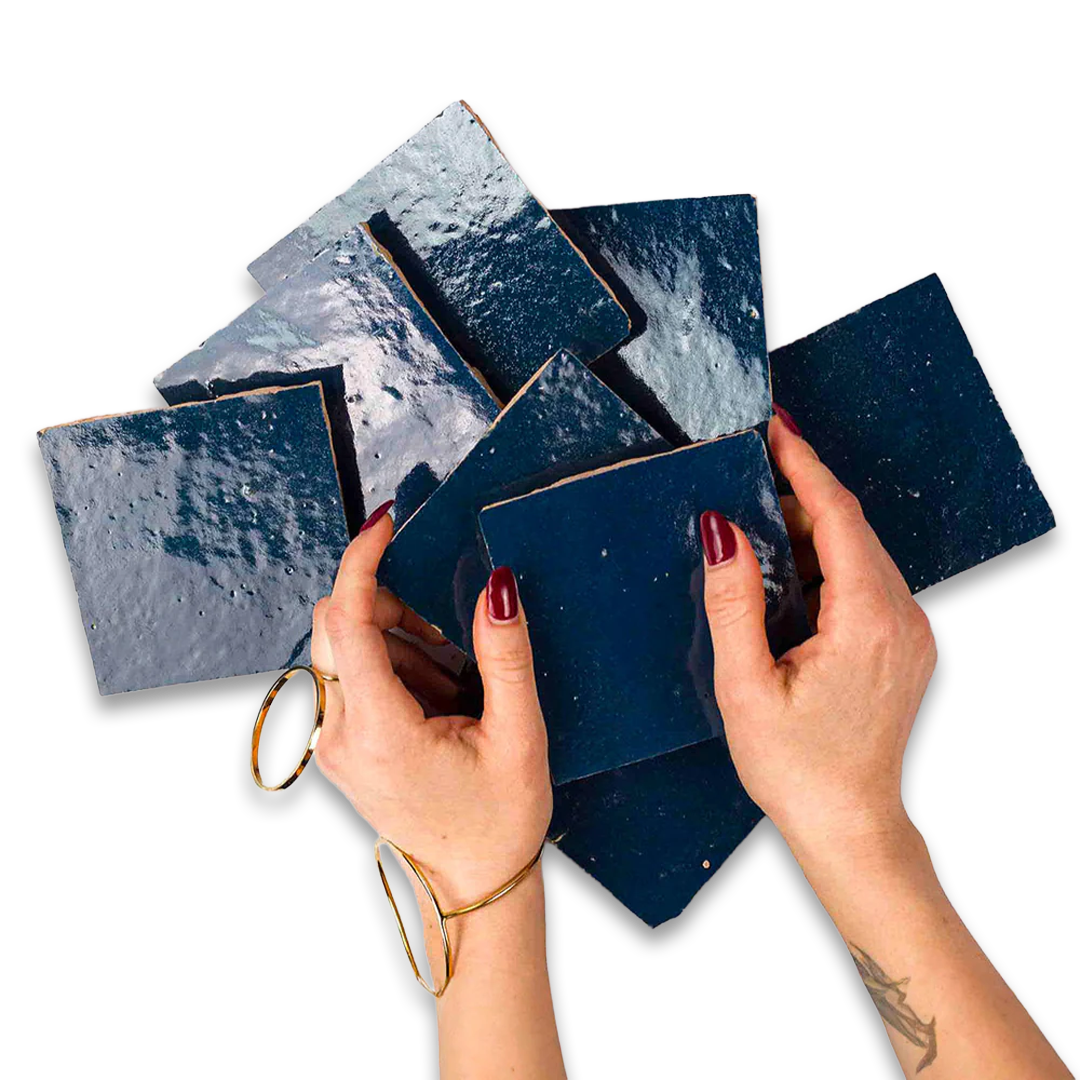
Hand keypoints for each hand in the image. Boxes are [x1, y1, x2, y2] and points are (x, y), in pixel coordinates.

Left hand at [310, 508, 551, 909]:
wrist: (473, 885)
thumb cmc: (500, 819)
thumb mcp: (519, 735)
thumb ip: (505, 656)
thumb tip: (497, 586)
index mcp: (379, 731)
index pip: (347, 621)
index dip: (362, 562)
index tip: (387, 525)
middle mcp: (338, 736)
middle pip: (335, 627)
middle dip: (387, 604)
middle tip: (445, 629)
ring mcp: (332, 745)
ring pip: (341, 650)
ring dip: (394, 639)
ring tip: (452, 679)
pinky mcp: (339, 748)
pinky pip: (348, 679)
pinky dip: (390, 666)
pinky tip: (436, 695)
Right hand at [699, 410, 938, 844]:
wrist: (850, 825)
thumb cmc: (794, 766)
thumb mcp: (745, 686)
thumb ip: (733, 602)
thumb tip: (722, 530)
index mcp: (868, 619)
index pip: (837, 516)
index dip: (804, 465)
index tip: (776, 427)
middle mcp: (904, 616)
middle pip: (850, 528)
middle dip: (800, 493)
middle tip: (748, 473)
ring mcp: (912, 630)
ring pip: (859, 552)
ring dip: (810, 530)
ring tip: (757, 526)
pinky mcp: (906, 643)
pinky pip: (866, 580)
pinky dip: (826, 562)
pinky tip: (788, 573)